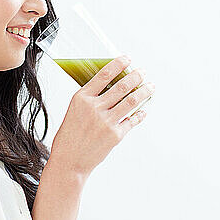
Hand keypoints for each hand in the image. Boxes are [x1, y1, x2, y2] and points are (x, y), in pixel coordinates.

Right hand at [49, 55, 155, 176]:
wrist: (69, 161)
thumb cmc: (68, 136)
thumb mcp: (73, 111)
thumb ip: (90, 100)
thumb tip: (110, 87)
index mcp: (81, 98)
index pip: (103, 75)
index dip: (118, 64)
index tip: (127, 59)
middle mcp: (94, 108)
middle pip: (121, 86)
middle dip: (136, 76)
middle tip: (142, 72)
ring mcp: (106, 121)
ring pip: (131, 101)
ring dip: (144, 92)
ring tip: (150, 86)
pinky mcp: (116, 135)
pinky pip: (133, 120)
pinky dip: (140, 114)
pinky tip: (144, 110)